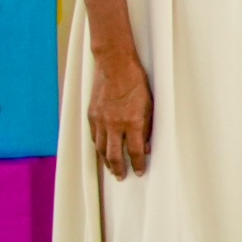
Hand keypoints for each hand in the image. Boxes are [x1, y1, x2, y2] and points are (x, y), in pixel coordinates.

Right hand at [87, 48, 151, 178]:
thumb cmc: (136, 82)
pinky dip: (99, 147)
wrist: (114, 65)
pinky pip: (94, 137)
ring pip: (101, 149)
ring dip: (107, 161)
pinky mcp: (92, 115)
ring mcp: (101, 120)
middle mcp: (115, 124)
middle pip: (115, 155)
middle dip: (119, 169)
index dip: (138, 164)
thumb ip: (147, 128)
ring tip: (112, 169)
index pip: (136, 151)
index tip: (139, 171)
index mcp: (133, 122)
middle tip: (122, 176)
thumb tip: (146, 147)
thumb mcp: (149, 106)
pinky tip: (102, 151)